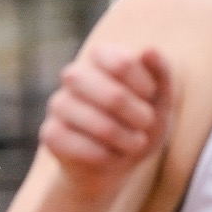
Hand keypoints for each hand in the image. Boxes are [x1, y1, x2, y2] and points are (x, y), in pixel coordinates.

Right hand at [38, 43, 173, 199]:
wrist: (115, 160)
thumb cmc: (139, 123)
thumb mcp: (160, 98)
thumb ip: (161, 72)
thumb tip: (148, 50)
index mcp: (100, 57)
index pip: (122, 64)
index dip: (144, 85)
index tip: (150, 95)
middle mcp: (74, 75)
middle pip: (112, 96)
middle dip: (137, 116)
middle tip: (147, 123)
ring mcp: (59, 104)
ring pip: (97, 123)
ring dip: (124, 138)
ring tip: (135, 143)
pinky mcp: (50, 133)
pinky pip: (80, 146)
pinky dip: (104, 155)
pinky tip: (112, 155)